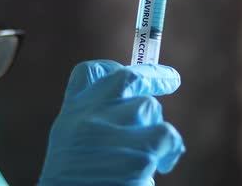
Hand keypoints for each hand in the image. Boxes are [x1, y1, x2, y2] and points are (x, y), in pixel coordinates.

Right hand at [38, 60, 184, 185]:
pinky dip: (170, 150)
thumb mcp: (70, 148)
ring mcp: (112, 135)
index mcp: (70, 118)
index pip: (86, 74)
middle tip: (171, 79)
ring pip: (149, 107)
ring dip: (157, 127)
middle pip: (127, 79)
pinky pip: (168, 135)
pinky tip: (162, 166)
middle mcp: (88, 119)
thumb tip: (131, 105)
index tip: (127, 69)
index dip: (110, 67)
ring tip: (154, 155)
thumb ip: (92, 123)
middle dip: (154, 76)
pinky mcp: (137, 157)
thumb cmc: (77, 184)